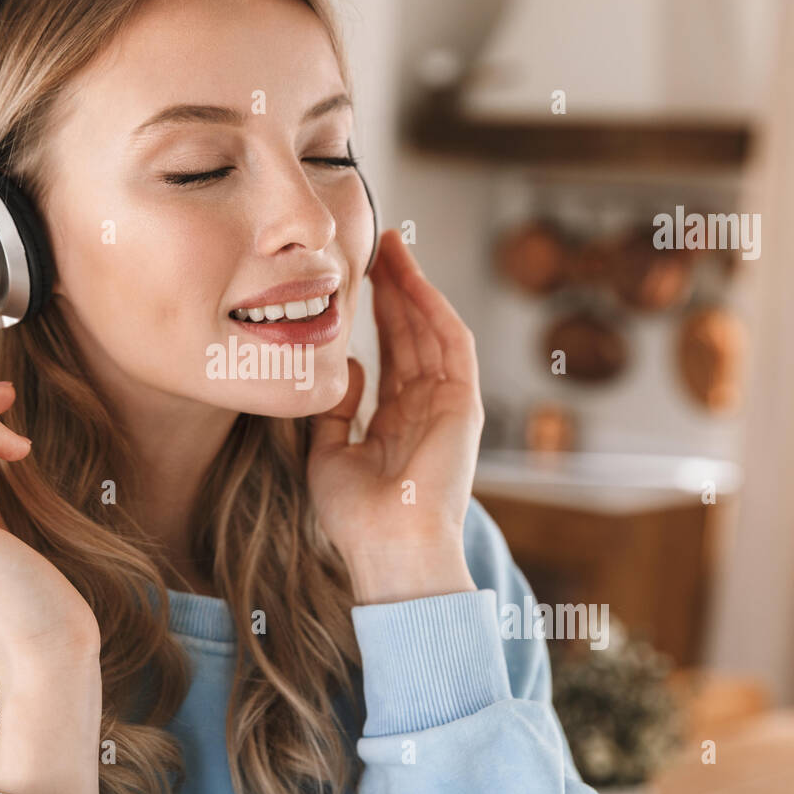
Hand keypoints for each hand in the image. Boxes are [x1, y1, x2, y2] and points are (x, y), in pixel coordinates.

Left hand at [309, 230, 483, 604]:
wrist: (387, 547)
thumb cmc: (355, 515)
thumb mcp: (329, 453)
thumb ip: (336, 410)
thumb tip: (348, 366)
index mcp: (397, 421)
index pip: (391, 354)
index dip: (377, 314)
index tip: (357, 278)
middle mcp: (426, 408)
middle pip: (413, 334)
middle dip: (395, 288)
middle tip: (377, 245)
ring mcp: (447, 404)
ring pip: (432, 330)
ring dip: (413, 288)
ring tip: (392, 248)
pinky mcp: (463, 404)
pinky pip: (451, 345)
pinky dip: (433, 309)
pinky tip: (412, 280)